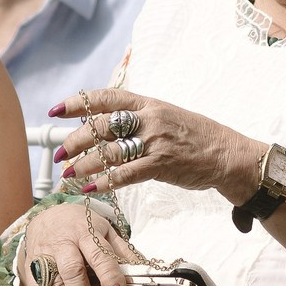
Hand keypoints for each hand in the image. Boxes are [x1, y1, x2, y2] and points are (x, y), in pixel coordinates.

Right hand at [18, 201, 142, 285]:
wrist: (46, 216)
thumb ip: (123, 251)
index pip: (99, 255)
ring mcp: (42, 256)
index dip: (109, 276)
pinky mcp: (29, 268)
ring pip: (53, 285)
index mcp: (84, 232)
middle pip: (71, 271)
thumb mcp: (105, 230)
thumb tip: (144, 272)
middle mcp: (62, 244)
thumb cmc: (81, 226)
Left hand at [50, 88, 263, 200]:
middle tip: (59, 152)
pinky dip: (105, 182)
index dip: (78, 103)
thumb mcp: (169, 116)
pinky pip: (125, 174)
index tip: (56, 110)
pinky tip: (91, 188)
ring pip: (109, 152)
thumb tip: (107, 125)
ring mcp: (156, 141)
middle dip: (74, 140)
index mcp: (150, 103)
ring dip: (84, 164)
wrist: (229, 155)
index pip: (106, 98)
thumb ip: (141, 118)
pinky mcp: (161, 164)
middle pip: (101, 126)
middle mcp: (150, 119)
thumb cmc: (199, 138)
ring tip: (69, 173)